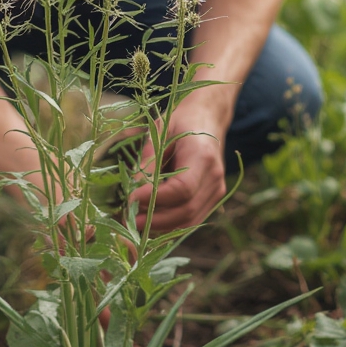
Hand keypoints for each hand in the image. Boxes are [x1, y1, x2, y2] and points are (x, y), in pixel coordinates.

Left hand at [130, 100, 229, 233]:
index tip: (131, 198)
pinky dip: (169, 224)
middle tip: (128, 218)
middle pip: (186, 210)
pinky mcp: (212, 200)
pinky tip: (149, 220)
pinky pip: (190, 220)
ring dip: (160, 226)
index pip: (182, 188)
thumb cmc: (180, 122)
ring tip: (134, 221)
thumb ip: (149, 160)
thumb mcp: (160, 132)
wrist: (207, 120)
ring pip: (188, 221)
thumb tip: (133, 189)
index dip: (156, 198)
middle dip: (155, 219)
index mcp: (202, 156)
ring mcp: (217, 191)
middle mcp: (214, 177)